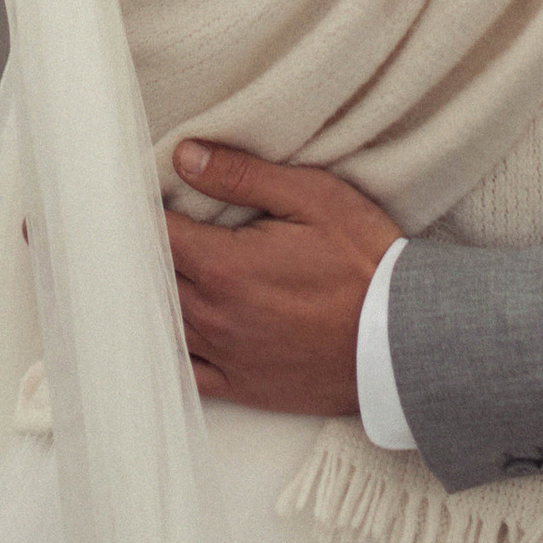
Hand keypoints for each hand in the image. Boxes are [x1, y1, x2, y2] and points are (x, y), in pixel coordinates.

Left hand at [164, 139, 400, 417]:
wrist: (407, 339)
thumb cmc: (365, 262)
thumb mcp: (312, 197)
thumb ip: (242, 175)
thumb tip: (184, 155)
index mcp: (223, 267)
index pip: (155, 234)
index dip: (141, 210)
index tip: (139, 193)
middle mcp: (215, 317)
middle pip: (151, 280)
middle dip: (142, 251)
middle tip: (135, 227)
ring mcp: (228, 357)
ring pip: (163, 325)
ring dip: (151, 297)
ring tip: (147, 272)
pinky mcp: (245, 387)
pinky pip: (188, 375)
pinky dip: (171, 352)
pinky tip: (167, 333)